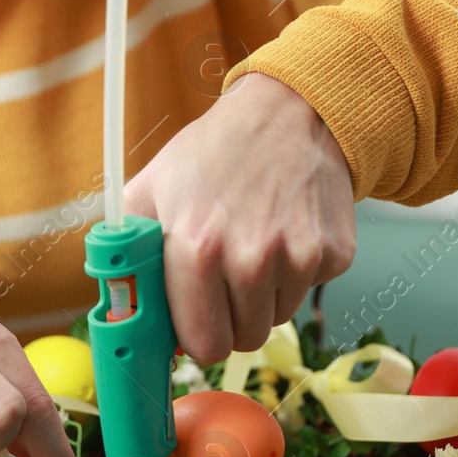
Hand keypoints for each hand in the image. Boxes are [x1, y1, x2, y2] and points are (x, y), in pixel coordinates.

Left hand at [122, 72, 356, 362]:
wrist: (288, 112)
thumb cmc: (212, 153)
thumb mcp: (149, 190)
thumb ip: (127, 254)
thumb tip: (122, 311)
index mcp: (196, 248)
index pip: (202, 344)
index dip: (197, 333)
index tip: (196, 315)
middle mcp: (250, 257)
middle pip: (244, 341)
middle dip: (231, 319)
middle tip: (225, 277)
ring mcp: (299, 256)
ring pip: (277, 319)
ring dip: (264, 295)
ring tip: (254, 242)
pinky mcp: (336, 252)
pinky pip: (310, 292)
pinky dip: (296, 272)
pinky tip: (285, 230)